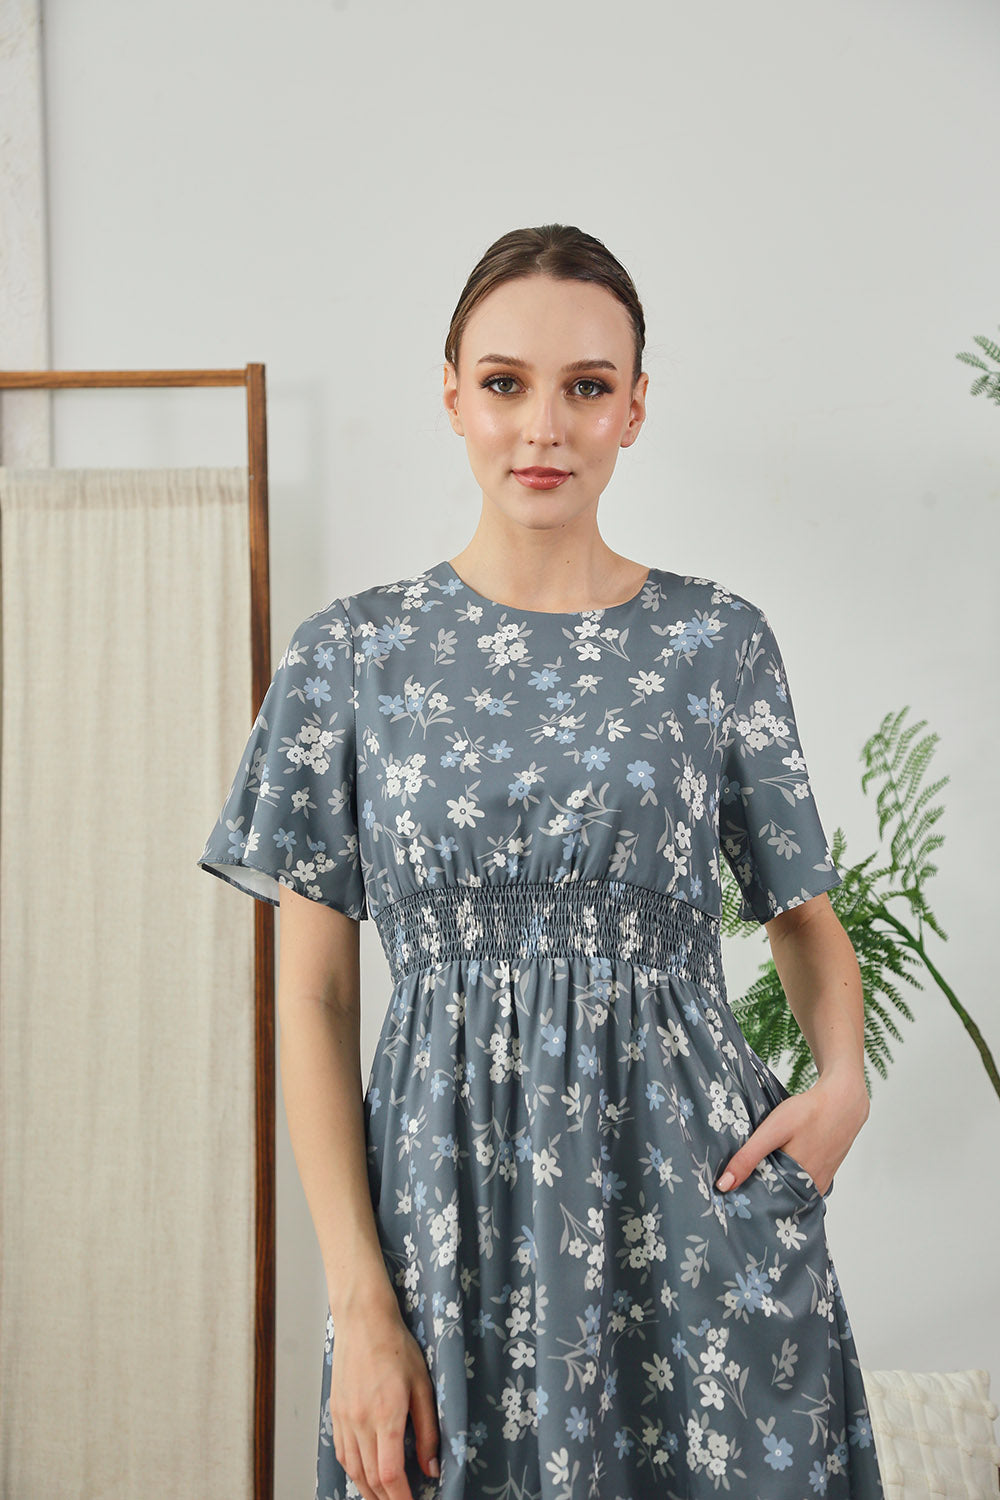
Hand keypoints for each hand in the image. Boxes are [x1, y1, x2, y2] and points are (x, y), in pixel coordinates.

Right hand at [329, 1301, 440, 1499]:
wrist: (363, 1321)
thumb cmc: (396, 1347)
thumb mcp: (423, 1386)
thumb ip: (428, 1430)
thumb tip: (431, 1468)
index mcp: (386, 1416)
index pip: (391, 1475)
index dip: (402, 1499)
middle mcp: (361, 1422)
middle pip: (371, 1479)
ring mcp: (345, 1419)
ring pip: (353, 1471)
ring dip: (369, 1492)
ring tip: (384, 1499)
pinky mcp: (336, 1413)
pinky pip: (343, 1454)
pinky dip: (353, 1473)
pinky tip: (364, 1476)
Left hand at [716, 1068, 870, 1197]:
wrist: (843, 1100)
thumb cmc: (809, 1112)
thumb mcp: (773, 1130)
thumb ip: (748, 1157)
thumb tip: (724, 1185)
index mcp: (798, 1184)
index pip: (765, 1203)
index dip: (745, 1198)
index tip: (726, 1196)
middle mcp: (811, 1190)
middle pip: (777, 1199)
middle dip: (757, 1193)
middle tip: (734, 1186)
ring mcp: (819, 1183)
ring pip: (789, 1191)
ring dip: (772, 1184)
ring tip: (750, 1175)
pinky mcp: (823, 1175)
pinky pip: (800, 1183)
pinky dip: (786, 1177)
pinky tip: (774, 1164)